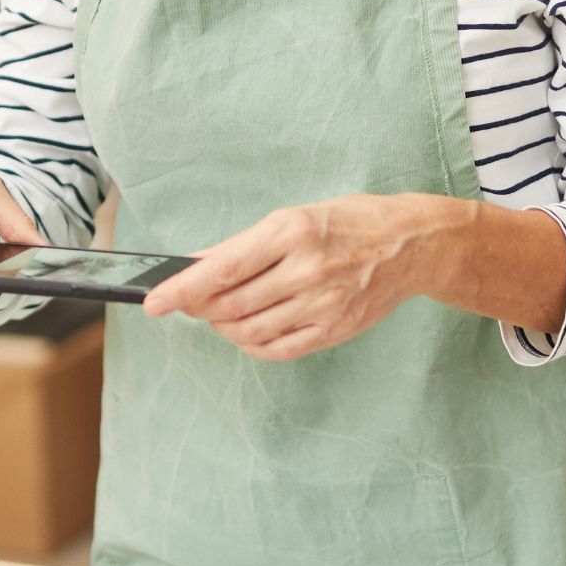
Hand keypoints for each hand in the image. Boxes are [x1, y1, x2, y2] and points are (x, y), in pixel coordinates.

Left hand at [142, 193, 467, 361]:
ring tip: (222, 313)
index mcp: (291, 231)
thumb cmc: (349, 223)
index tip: (154, 303)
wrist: (411, 245)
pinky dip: (252, 344)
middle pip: (230, 305)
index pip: (222, 270)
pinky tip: (248, 330)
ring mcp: (322, 304)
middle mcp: (307, 269)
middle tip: (190, 302)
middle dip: (200, 308)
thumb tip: (195, 264)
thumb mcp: (294, 216)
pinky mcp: (334, 329)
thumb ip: (244, 245)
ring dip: (224, 326)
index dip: (182, 290)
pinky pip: (278, 349)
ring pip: (250, 331)